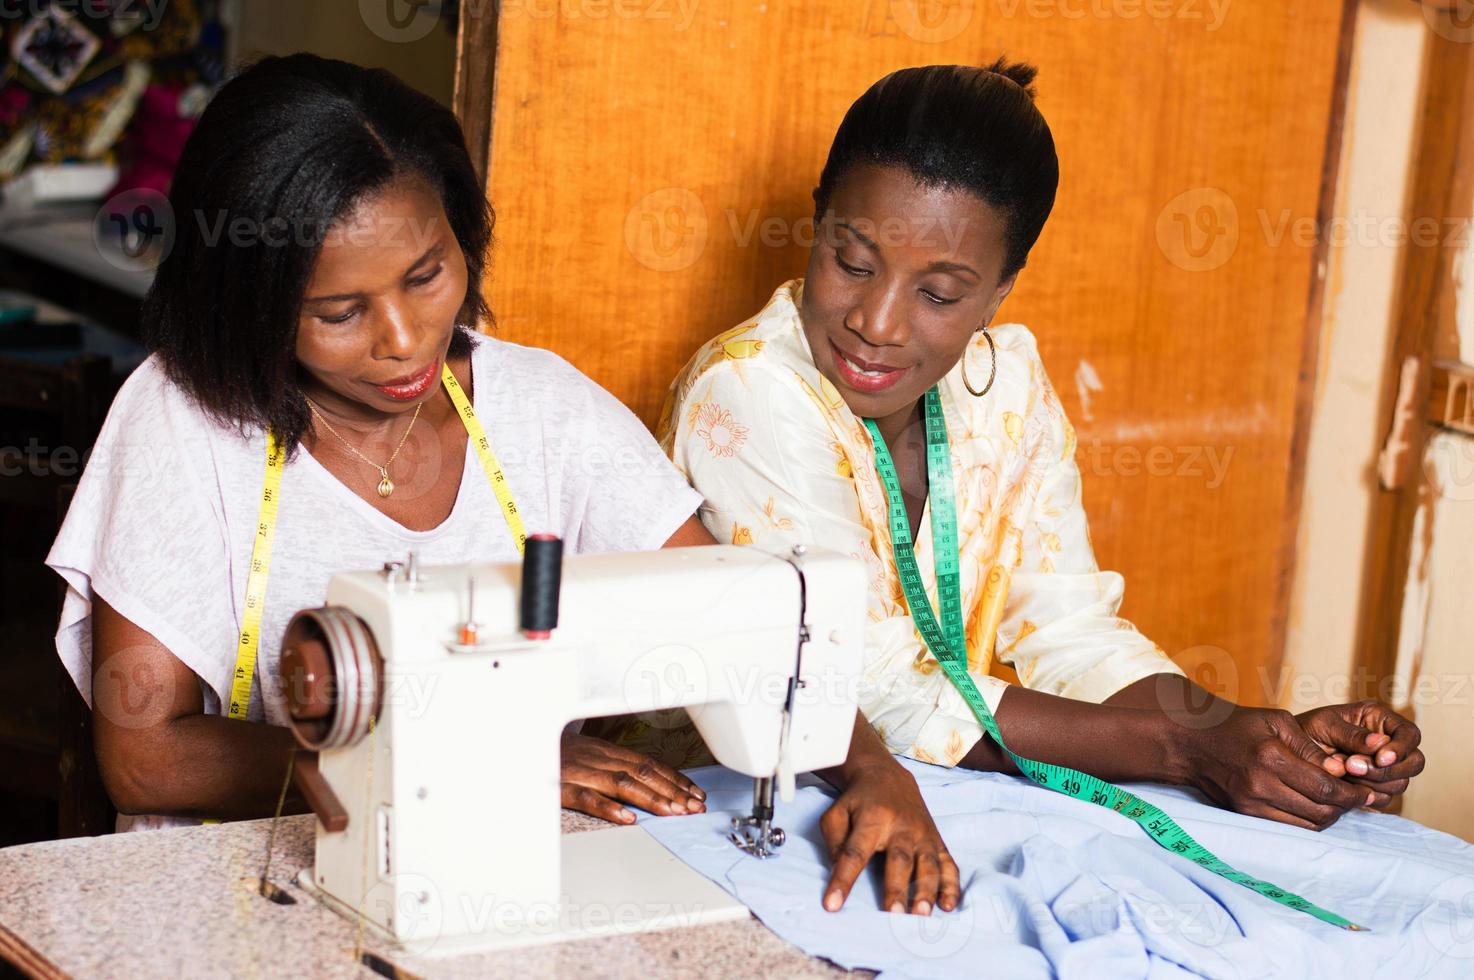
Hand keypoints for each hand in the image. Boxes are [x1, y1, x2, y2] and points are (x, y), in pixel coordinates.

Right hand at [559, 732, 705, 823]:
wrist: (520, 744)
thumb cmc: (555, 752)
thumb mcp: (588, 753)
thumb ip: (614, 765)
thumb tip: (647, 779)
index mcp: (607, 751)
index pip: (650, 764)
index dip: (675, 779)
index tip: (695, 793)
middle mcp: (599, 759)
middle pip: (644, 774)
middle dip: (673, 791)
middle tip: (695, 807)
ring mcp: (582, 773)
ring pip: (623, 784)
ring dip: (652, 799)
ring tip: (673, 813)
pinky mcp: (563, 787)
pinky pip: (588, 797)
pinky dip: (609, 807)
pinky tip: (628, 818)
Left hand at [819, 761, 959, 915]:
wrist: (887, 776)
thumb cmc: (857, 802)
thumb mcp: (836, 815)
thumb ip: (835, 844)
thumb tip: (837, 875)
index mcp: (872, 819)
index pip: (855, 853)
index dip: (843, 879)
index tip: (832, 904)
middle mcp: (901, 827)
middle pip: (899, 860)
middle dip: (897, 888)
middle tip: (893, 915)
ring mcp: (923, 834)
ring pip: (928, 864)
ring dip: (927, 890)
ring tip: (922, 915)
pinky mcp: (937, 841)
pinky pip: (948, 865)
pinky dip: (951, 886)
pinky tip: (947, 905)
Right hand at [1183, 706, 1370, 830]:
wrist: (1194, 743)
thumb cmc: (1239, 726)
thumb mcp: (1277, 720)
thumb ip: (1311, 746)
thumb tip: (1342, 771)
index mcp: (1270, 757)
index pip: (1324, 787)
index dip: (1352, 793)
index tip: (1368, 791)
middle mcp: (1260, 785)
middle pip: (1319, 811)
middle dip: (1346, 807)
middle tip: (1360, 797)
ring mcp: (1251, 804)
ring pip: (1307, 824)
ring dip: (1329, 816)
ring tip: (1340, 802)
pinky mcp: (1246, 814)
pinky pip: (1289, 826)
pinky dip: (1309, 820)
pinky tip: (1316, 806)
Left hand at [1296, 700, 1424, 807]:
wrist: (1288, 753)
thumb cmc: (1305, 730)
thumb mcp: (1325, 725)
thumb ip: (1352, 735)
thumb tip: (1380, 743)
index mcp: (1380, 720)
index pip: (1410, 734)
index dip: (1401, 748)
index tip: (1381, 758)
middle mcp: (1388, 743)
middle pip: (1414, 762)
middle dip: (1387, 769)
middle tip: (1353, 767)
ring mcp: (1384, 767)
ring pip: (1400, 783)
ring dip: (1374, 782)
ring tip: (1342, 772)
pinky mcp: (1375, 786)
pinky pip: (1384, 797)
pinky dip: (1367, 794)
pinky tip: (1344, 785)